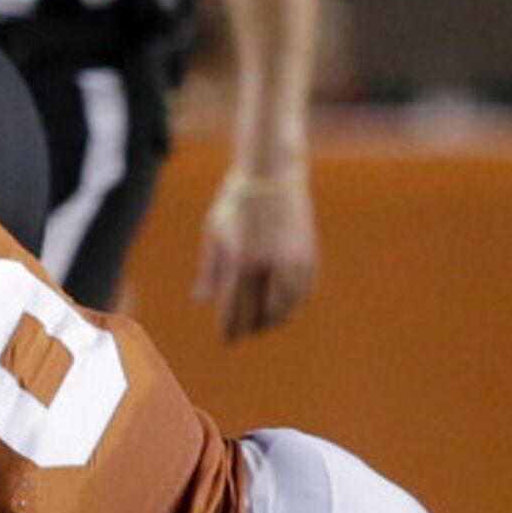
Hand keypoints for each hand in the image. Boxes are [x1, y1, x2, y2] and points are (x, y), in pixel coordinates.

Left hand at [193, 167, 317, 341]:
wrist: (272, 173)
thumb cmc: (237, 202)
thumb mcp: (214, 231)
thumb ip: (209, 269)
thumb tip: (202, 302)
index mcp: (240, 262)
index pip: (235, 311)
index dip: (230, 330)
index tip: (227, 339)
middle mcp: (268, 267)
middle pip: (261, 316)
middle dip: (251, 327)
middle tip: (244, 332)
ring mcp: (293, 263)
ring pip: (285, 309)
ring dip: (273, 319)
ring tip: (263, 322)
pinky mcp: (309, 256)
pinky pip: (303, 293)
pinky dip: (293, 303)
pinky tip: (284, 305)